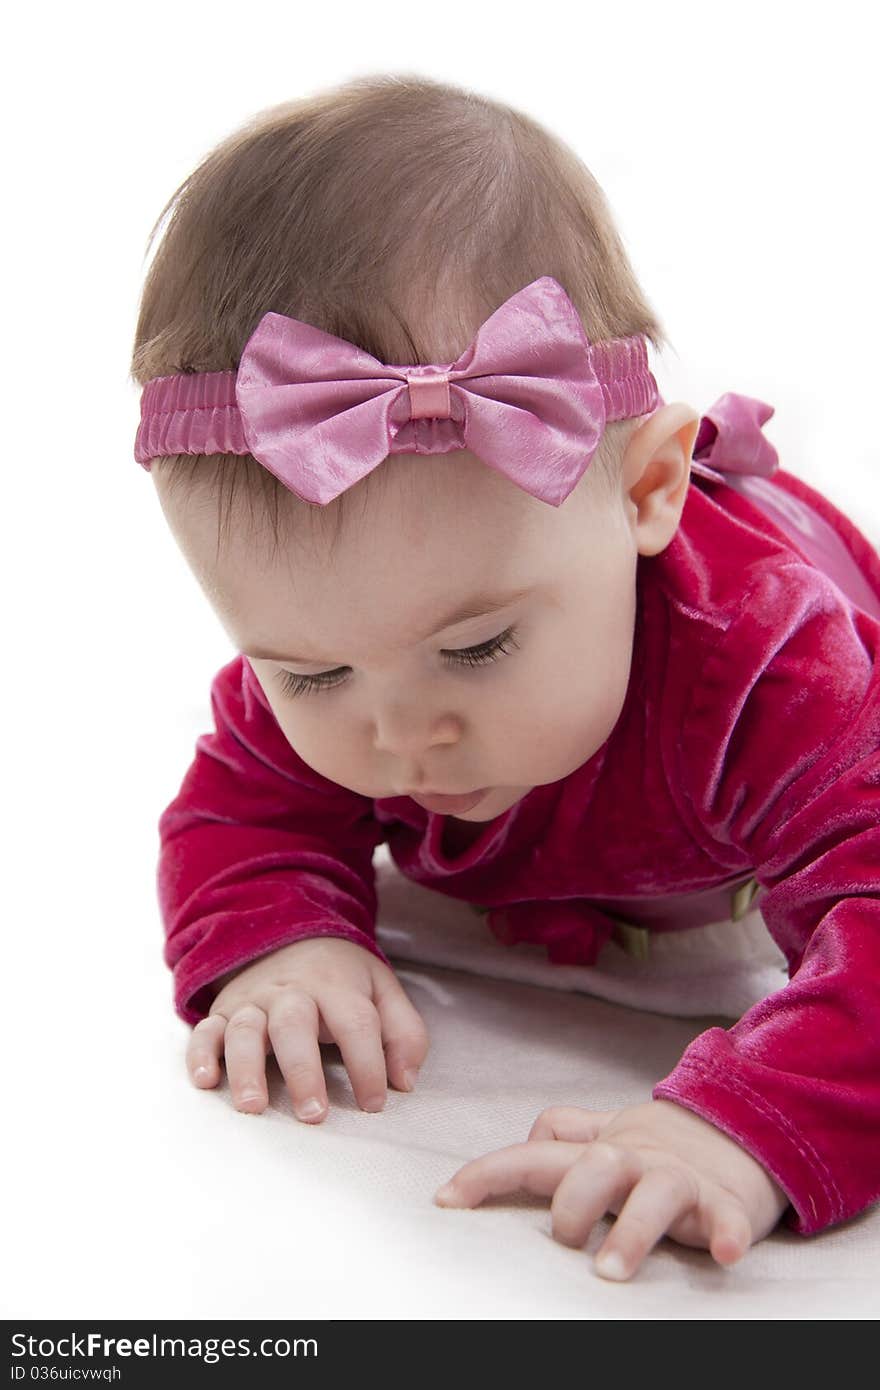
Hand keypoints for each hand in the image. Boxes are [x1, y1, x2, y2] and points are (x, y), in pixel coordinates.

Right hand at [185, 937, 429, 1123]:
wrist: (288, 935)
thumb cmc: (340, 977)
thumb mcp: (381, 989)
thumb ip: (403, 1032)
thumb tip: (405, 1082)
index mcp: (335, 985)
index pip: (355, 1022)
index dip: (367, 1064)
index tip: (374, 1104)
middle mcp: (290, 991)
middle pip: (294, 1025)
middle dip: (302, 1071)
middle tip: (313, 1114)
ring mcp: (252, 1001)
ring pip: (244, 1030)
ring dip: (247, 1068)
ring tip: (253, 1107)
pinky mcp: (222, 1013)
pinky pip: (204, 1031)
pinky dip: (200, 1055)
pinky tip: (206, 1081)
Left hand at [434, 1098, 789, 1280]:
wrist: (742, 1129)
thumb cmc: (659, 1146)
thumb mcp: (607, 1134)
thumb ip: (566, 1133)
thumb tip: (525, 1138)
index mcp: (597, 1150)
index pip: (533, 1156)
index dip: (488, 1174)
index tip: (446, 1201)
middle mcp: (633, 1159)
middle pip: (595, 1166)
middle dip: (572, 1203)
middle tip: (564, 1242)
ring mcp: (680, 1178)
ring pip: (656, 1192)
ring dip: (633, 1231)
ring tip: (610, 1271)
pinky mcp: (725, 1201)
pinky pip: (728, 1216)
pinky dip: (728, 1232)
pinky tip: (724, 1252)